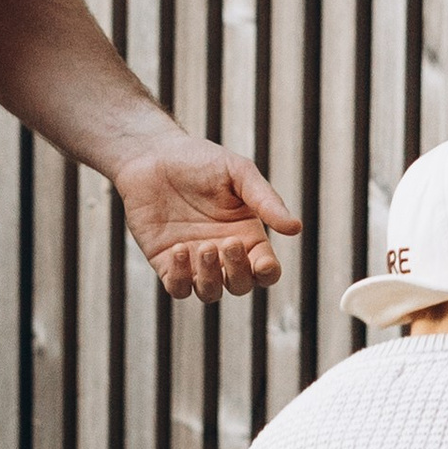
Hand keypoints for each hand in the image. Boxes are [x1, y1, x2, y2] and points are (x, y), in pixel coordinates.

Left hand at [109, 138, 300, 300]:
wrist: (152, 155)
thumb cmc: (198, 160)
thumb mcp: (238, 173)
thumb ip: (265, 200)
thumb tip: (295, 228)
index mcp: (247, 235)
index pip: (265, 269)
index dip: (268, 273)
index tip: (263, 262)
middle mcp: (223, 254)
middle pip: (241, 285)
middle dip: (238, 271)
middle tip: (228, 242)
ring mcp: (194, 261)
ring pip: (210, 292)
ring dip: (210, 278)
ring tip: (203, 246)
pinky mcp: (166, 263)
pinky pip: (178, 288)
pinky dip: (181, 278)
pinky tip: (178, 249)